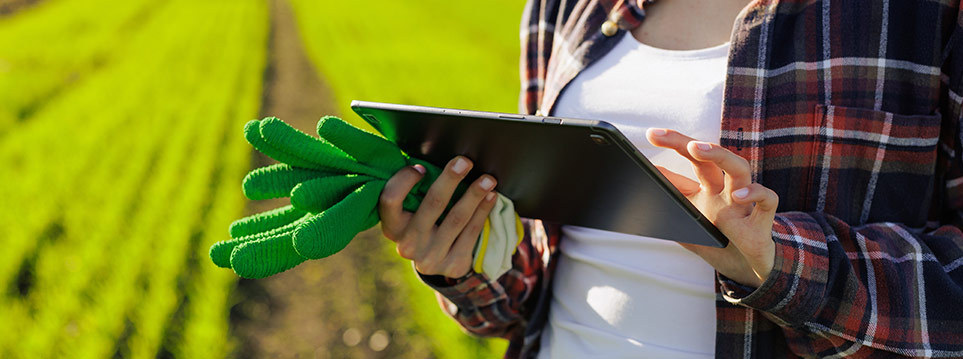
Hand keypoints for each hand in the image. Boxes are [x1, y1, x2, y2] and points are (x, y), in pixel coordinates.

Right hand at [379, 156, 498, 277]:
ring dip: (475, 195)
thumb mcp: (410, 211)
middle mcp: (408, 244)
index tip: (421, 168)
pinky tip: (491, 197)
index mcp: (392, 226)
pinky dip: (483, 211)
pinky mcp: (453, 265)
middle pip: (431, 205)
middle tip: (465, 162)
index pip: (390, 199)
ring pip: (457, 219)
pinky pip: (472, 233)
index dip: (404, 181)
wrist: (434, 261)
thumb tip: (433, 153)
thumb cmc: (422, 222)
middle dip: (450, 180)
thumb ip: (414, 190)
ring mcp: (431, 257)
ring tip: (488, 179)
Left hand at [646, 128, 777, 286]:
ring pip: (739, 169)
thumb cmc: (720, 242)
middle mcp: (726, 190)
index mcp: (709, 188)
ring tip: (696, 148)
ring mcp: (744, 203)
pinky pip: (767, 200)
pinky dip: (756, 194)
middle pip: (710, 158)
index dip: (674, 144)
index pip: (692, 159)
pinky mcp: (761, 221)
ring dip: (719, 155)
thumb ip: (673, 201)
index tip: (652, 134)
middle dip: (686, 143)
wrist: (747, 271)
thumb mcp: (690, 221)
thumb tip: (649, 180)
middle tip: (661, 136)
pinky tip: (739, 195)